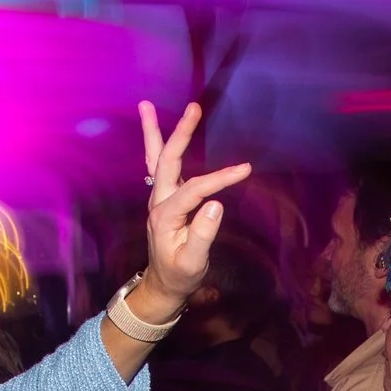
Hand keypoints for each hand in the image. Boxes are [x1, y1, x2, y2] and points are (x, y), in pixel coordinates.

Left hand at [140, 101, 252, 303]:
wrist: (163, 285)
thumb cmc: (180, 275)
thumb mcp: (193, 262)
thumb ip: (203, 235)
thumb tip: (216, 204)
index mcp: (165, 216)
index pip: (194, 189)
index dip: (219, 178)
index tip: (245, 170)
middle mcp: (158, 202)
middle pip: (166, 160)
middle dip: (179, 133)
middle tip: (193, 108)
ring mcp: (158, 199)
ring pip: (155, 159)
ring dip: (153, 132)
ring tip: (145, 105)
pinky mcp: (164, 199)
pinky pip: (158, 167)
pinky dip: (157, 147)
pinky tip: (158, 132)